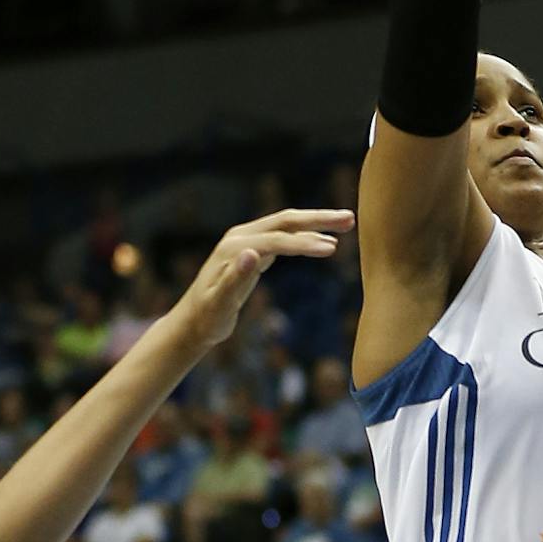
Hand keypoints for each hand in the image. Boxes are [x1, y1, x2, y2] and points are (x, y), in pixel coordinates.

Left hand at [174, 208, 355, 346]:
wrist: (192, 323)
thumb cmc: (207, 319)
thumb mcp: (220, 304)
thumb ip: (235, 278)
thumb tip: (251, 253)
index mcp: (235, 247)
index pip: (278, 240)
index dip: (305, 243)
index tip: (333, 249)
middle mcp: (241, 236)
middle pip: (286, 221)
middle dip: (319, 218)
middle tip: (351, 218)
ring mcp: (246, 240)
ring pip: (288, 225)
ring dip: (317, 222)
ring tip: (347, 223)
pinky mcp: (252, 249)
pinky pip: (284, 236)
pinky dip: (306, 235)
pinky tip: (324, 240)